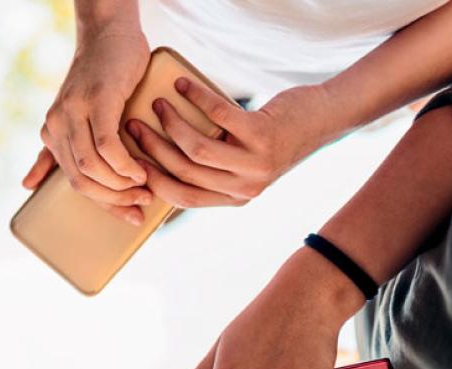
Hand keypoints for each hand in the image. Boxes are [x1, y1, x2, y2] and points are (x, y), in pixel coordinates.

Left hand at [24, 22, 152, 225]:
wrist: (109, 33)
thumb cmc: (102, 77)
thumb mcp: (78, 116)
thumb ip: (54, 151)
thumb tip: (27, 186)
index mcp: (52, 134)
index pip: (75, 183)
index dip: (104, 205)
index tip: (130, 216)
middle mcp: (57, 125)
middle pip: (81, 180)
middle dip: (113, 200)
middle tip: (141, 205)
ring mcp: (75, 112)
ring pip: (93, 167)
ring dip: (121, 185)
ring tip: (145, 187)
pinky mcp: (96, 101)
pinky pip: (107, 146)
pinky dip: (124, 164)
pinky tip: (140, 170)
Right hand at [127, 79, 330, 207]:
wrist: (320, 121)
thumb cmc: (272, 139)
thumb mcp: (241, 165)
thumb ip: (211, 169)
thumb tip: (162, 158)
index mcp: (233, 199)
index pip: (181, 198)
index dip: (152, 180)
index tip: (131, 160)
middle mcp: (244, 189)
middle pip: (182, 172)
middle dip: (151, 148)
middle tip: (134, 125)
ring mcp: (254, 164)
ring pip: (195, 150)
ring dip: (170, 124)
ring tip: (157, 104)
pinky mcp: (262, 135)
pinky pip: (218, 118)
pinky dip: (195, 98)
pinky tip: (182, 86)